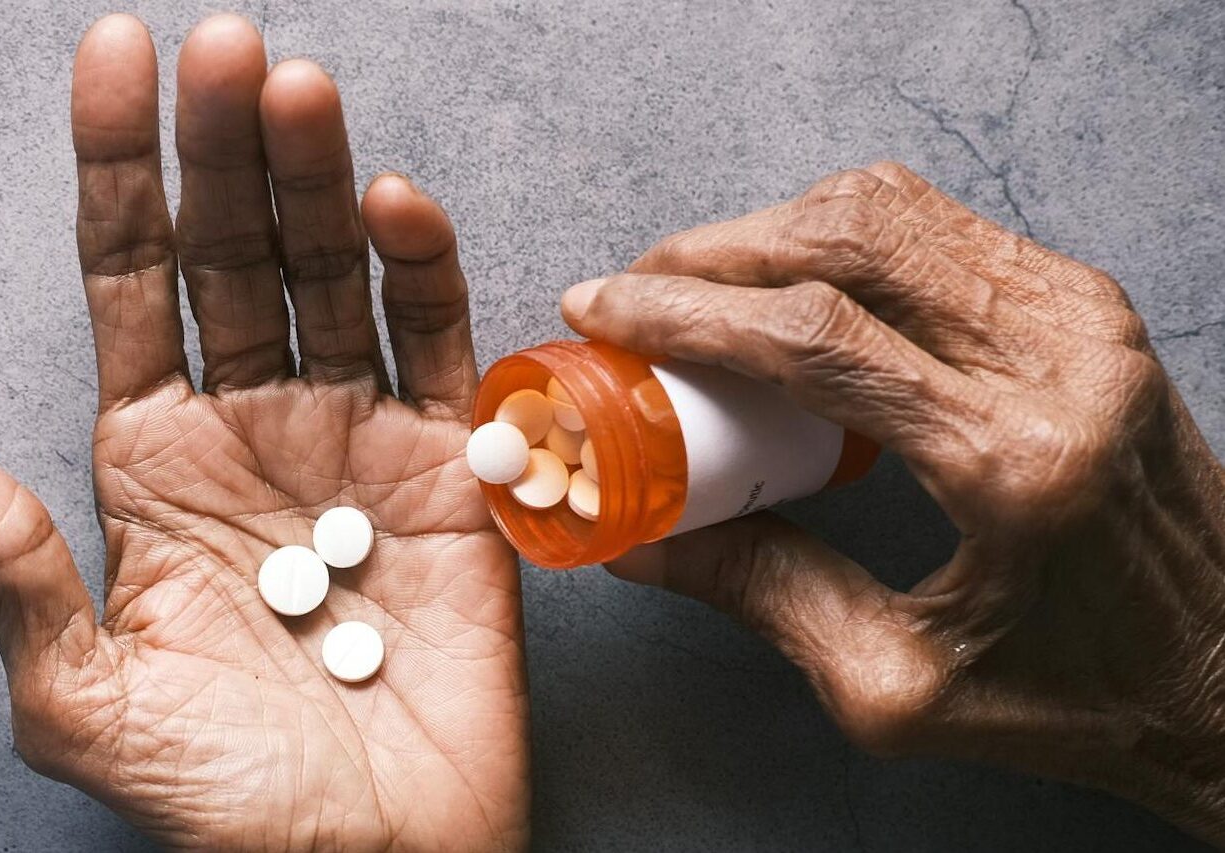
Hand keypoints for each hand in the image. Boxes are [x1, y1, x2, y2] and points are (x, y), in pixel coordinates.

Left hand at [0, 15, 527, 851]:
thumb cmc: (233, 802)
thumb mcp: (88, 702)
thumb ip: (15, 573)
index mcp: (151, 464)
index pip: (131, 284)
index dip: (119, 172)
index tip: (115, 60)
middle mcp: (252, 429)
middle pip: (235, 258)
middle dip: (223, 150)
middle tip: (226, 47)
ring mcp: (356, 439)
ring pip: (334, 280)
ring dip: (318, 183)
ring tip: (296, 91)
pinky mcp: (450, 469)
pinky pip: (438, 348)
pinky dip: (426, 273)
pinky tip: (397, 205)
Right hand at [561, 162, 1224, 843]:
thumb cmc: (1082, 693)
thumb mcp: (898, 687)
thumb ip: (762, 594)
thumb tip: (645, 539)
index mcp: (1011, 462)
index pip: (815, 336)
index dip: (685, 309)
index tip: (603, 307)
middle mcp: (1058, 362)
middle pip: (848, 239)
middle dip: (714, 251)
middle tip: (636, 289)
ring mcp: (1082, 318)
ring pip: (893, 211)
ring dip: (775, 229)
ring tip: (702, 282)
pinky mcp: (1086, 306)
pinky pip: (940, 226)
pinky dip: (843, 235)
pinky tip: (793, 281)